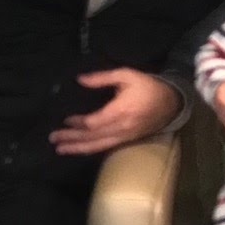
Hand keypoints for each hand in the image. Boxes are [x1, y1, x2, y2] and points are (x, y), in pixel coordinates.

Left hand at [49, 68, 182, 155]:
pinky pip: (105, 147)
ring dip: (77, 148)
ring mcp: (125, 136)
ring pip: (98, 145)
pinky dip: (90, 149)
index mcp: (121, 111)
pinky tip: (78, 149)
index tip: (65, 119)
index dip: (78, 123)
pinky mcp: (127, 141)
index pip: (94, 122)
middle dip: (72, 138)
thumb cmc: (148, 86)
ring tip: (60, 149)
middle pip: (92, 136)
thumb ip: (102, 78)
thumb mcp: (126, 75)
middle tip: (53, 139)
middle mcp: (122, 127)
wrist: (171, 103)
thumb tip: (79, 79)